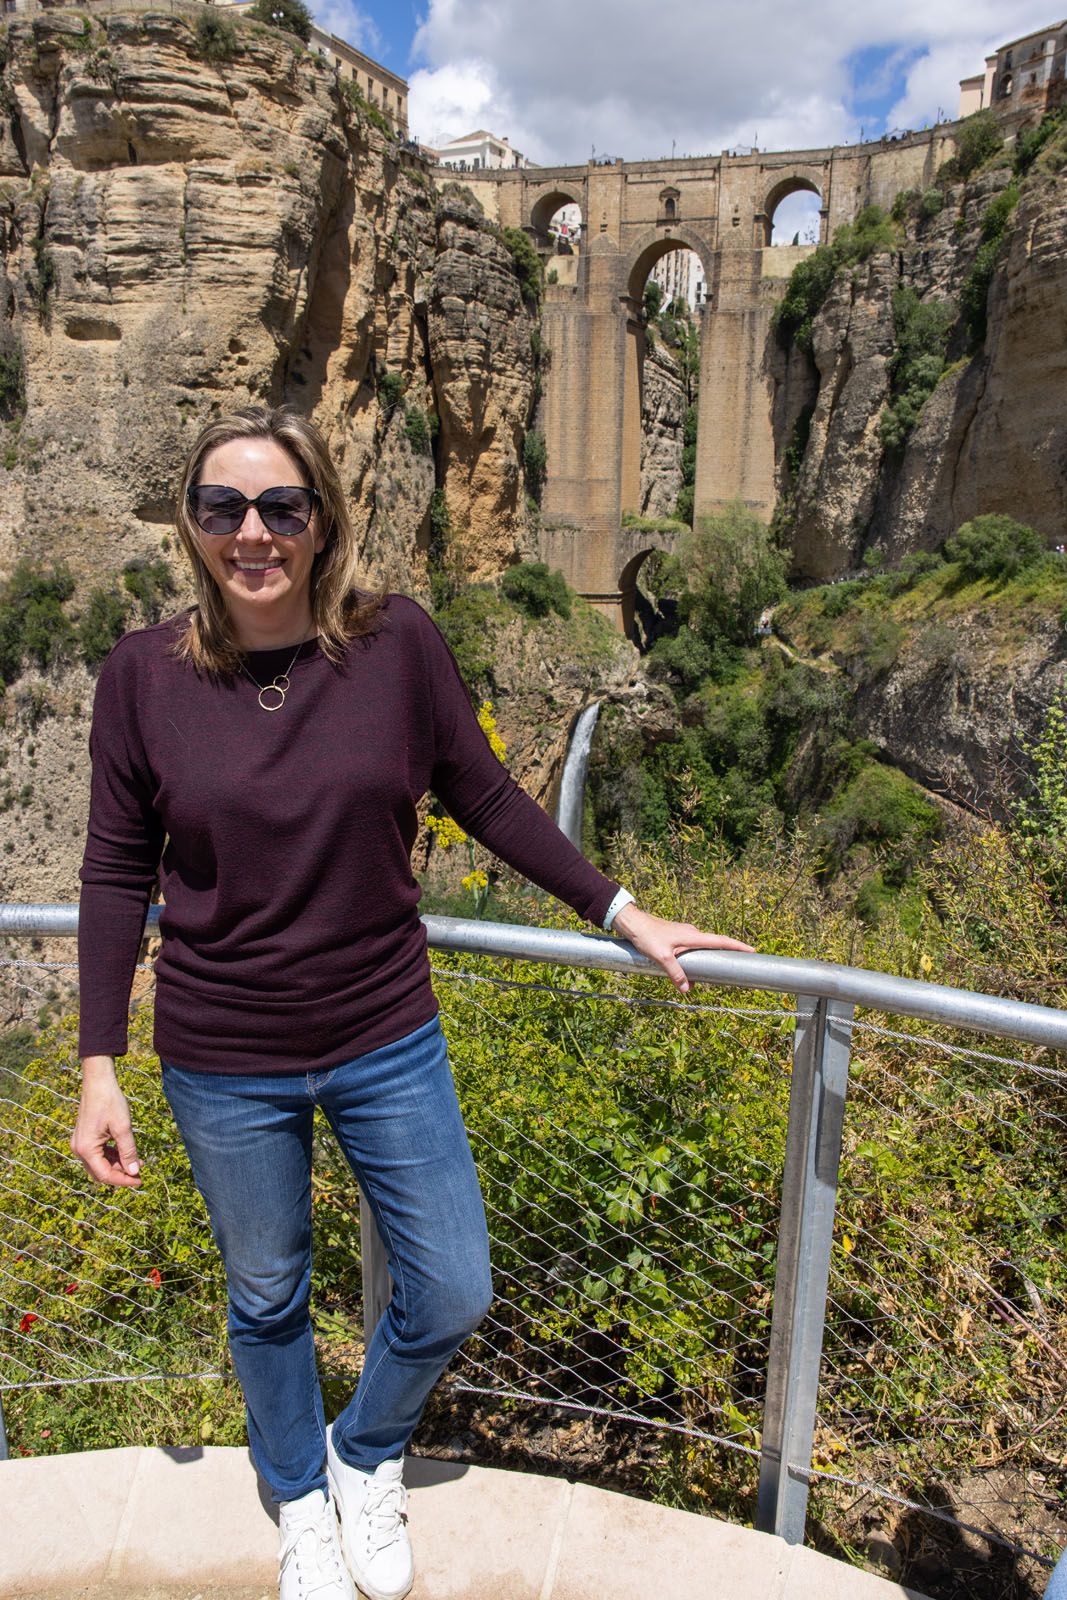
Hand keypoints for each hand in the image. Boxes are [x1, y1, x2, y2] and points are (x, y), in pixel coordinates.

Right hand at [71, 1057, 142, 1188]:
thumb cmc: (110, 1102)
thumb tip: (134, 1172)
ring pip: (99, 1163)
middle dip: (120, 1174)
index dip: (123, 1180)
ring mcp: (80, 1143)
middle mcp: (79, 1149)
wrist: (98, 1082)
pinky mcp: (84, 1138)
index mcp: (86, 1149)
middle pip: (100, 1172)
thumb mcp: (123, 1128)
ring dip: (117, 1165)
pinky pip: (98, 1154)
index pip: (105, 1174)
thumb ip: (128, 1151)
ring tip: (138, 1161)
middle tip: (140, 1172)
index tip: (140, 1180)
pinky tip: (126, 1153)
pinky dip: (112, 1156)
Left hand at [611, 903, 754, 994]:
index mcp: (693, 936)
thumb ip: (676, 973)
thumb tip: (687, 990)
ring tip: (709, 975)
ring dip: (706, 960)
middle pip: (714, 945)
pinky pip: (691, 949)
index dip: (738, 946)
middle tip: (736, 966)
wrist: (632, 923)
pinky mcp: (676, 937)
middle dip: (726, 955)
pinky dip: (694, 959)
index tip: (753, 950)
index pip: (721, 941)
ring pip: (700, 949)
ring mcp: (684, 935)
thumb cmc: (647, 936)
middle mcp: (692, 933)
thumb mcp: (662, 958)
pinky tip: (687, 971)